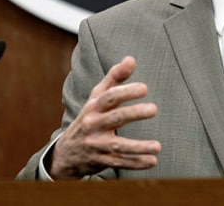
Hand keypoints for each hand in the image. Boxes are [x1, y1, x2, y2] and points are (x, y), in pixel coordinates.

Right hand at [49, 56, 160, 178]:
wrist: (66, 152)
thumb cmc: (90, 116)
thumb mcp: (97, 96)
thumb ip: (115, 77)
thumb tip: (131, 59)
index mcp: (94, 106)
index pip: (110, 96)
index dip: (126, 91)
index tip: (144, 88)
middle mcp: (94, 125)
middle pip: (115, 118)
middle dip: (134, 113)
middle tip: (154, 109)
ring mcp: (97, 144)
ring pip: (118, 146)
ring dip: (139, 147)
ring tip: (158, 146)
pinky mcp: (101, 161)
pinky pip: (120, 163)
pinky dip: (136, 164)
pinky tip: (152, 161)